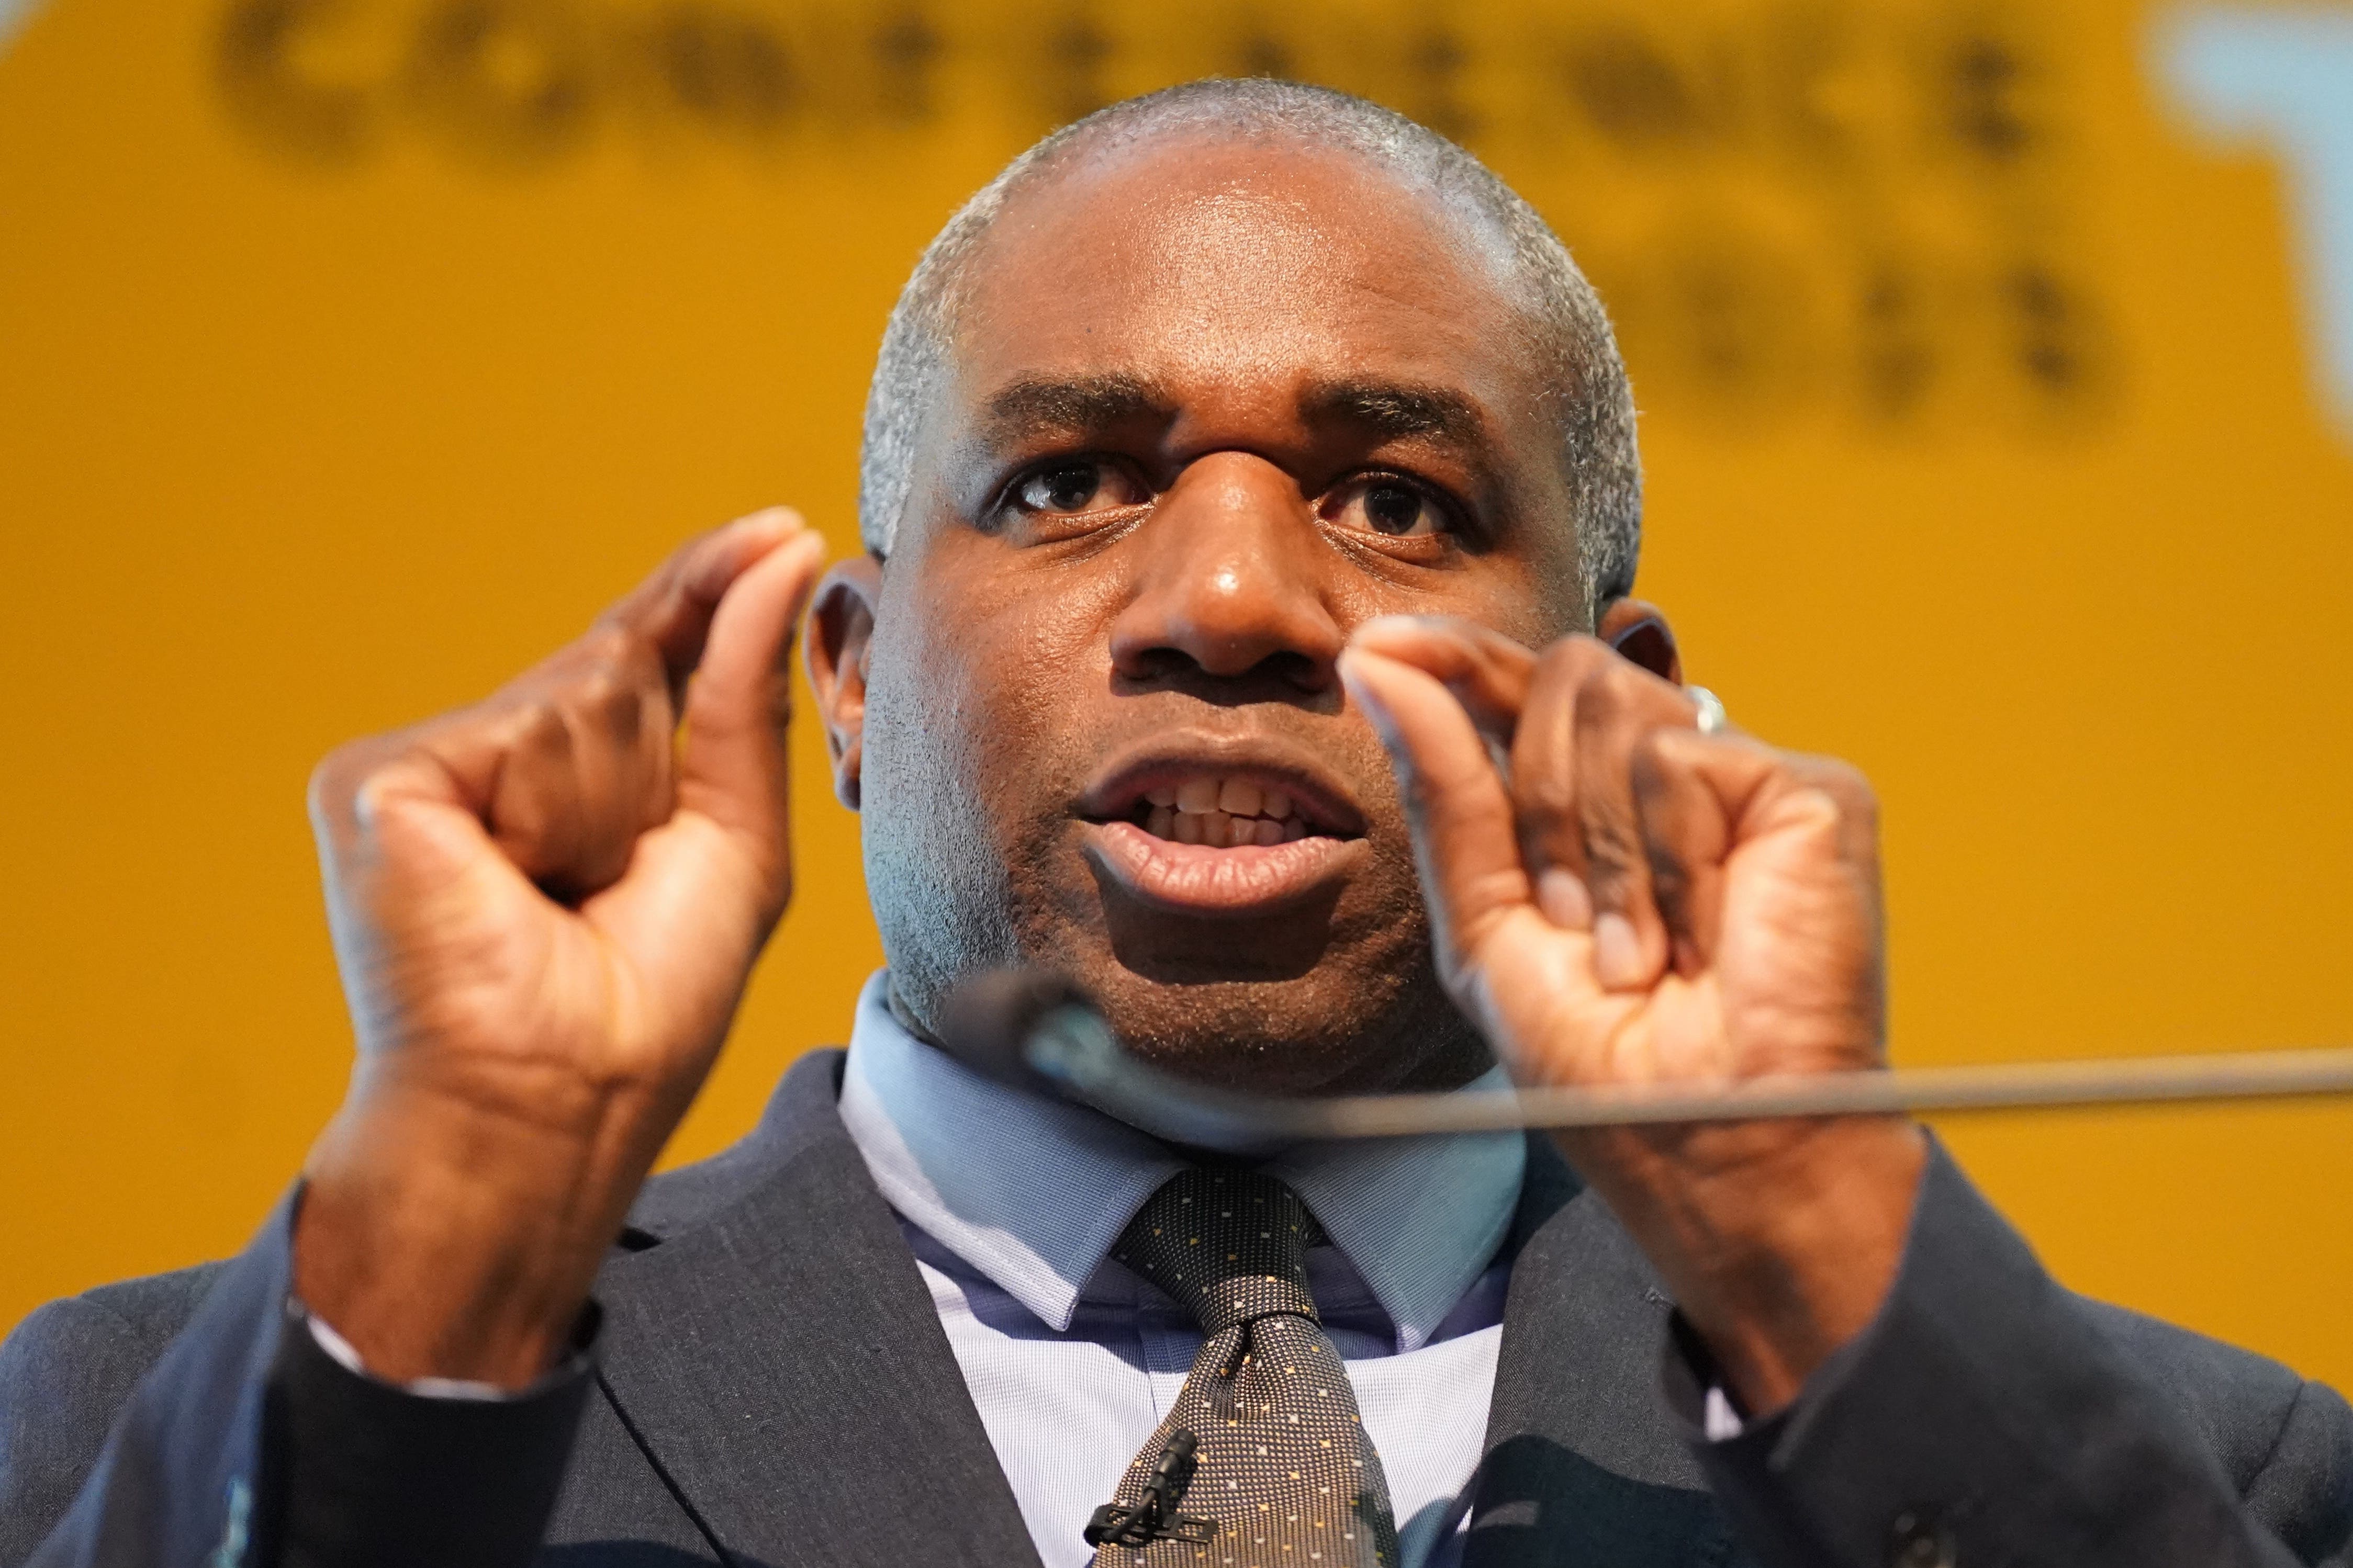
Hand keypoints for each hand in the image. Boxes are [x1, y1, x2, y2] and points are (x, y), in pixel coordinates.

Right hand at [296, 511, 827, 1385]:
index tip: (780, 530)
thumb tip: (780, 549)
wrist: (557, 1104)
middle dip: (657, 768)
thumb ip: (745, 694)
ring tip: (565, 895)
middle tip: (614, 882)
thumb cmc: (644, 1007)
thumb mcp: (734, 838)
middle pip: (621, 664)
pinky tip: (512, 880)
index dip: (709, 590)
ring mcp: (428, 765)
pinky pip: (528, 729)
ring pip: (585, 692)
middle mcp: (490, 761)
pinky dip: (557, 812)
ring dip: (614, 804)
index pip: (644, 654)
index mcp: (568, 782)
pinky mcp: (380, 778)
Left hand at [1339, 616, 1924, 1411]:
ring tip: (1637, 949)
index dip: (1456, 656)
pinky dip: (1664, 858)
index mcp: (1594, 801)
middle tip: (1567, 921)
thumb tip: (1377, 657)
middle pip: (1561, 677)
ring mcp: (1743, 778)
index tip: (1380, 643)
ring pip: (1612, 707)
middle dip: (1534, 800)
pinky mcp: (1809, 791)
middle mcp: (1671, 773)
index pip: (1520, 689)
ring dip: (1596, 851)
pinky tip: (1699, 936)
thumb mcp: (1484, 919)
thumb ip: (1442, 785)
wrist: (1711, 1143)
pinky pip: (1681, 755)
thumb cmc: (1603, 1059)